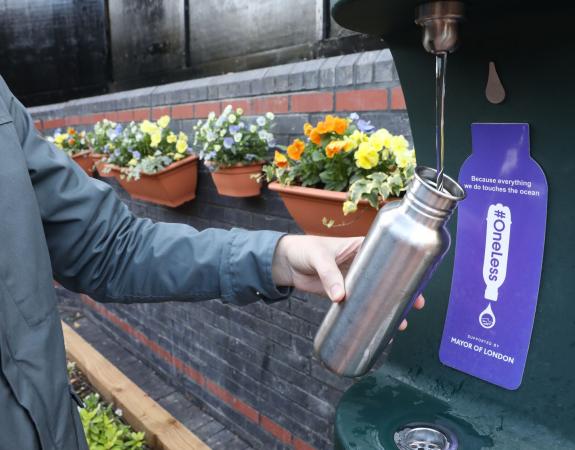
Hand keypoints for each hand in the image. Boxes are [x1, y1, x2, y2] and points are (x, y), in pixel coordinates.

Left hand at [271, 235, 424, 329]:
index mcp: (360, 247)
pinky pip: (359, 304)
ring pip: (376, 293)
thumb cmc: (303, 250)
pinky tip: (379, 325)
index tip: (417, 279)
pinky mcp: (342, 294)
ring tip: (401, 321)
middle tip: (416, 304)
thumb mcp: (318, 258)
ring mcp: (352, 280)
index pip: (388, 254)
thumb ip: (329, 275)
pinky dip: (369, 313)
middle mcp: (360, 263)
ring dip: (388, 305)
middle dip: (403, 290)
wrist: (284, 263)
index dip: (404, 266)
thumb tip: (340, 297)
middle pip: (387, 277)